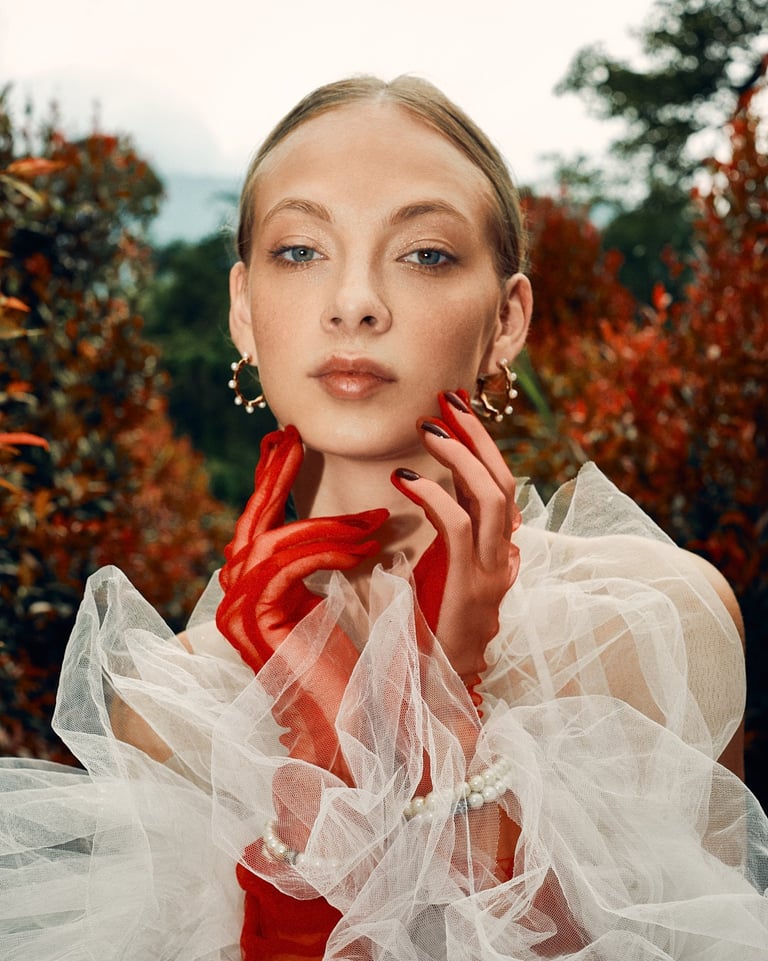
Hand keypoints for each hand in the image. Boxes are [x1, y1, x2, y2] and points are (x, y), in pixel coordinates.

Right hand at [216, 425, 387, 776]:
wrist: (350, 733)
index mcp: (254, 592)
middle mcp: (236, 599)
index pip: (260, 525)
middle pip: (253, 522)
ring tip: (375, 520)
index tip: (288, 442)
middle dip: (274, 478)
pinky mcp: (256, 624)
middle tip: (294, 440)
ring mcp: (239, 612)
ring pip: (275, 542)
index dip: (270, 481)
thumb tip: (355, 520)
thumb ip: (327, 563)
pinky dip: (329, 550)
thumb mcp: (338, 602)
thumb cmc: (352, 670)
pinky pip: (288, 566)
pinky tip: (366, 546)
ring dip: (330, 525)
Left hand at [391, 390, 520, 683]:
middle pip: (504, 481)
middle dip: (477, 436)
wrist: (437, 687)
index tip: (455, 411)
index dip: (481, 445)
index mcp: (496, 551)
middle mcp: (504, 557)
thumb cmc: (429, 632)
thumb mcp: (437, 572)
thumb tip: (422, 491)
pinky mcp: (474, 587)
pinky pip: (461, 528)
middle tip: (448, 401)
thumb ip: (443, 537)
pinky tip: (406, 478)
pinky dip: (437, 496)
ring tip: (429, 428)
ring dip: (461, 456)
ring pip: (493, 497)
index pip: (499, 486)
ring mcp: (495, 573)